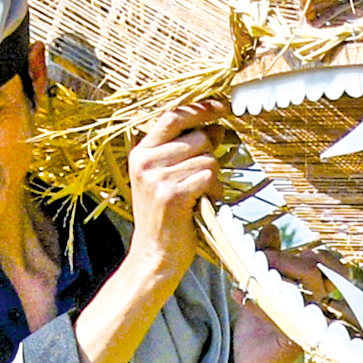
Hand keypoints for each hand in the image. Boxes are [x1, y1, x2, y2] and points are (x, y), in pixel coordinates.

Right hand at [124, 100, 226, 282]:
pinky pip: (208, 176)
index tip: (223, 107)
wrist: (154, 255)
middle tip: (202, 179)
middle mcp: (145, 162)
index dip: (201, 109)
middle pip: (198, 137)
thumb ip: (185, 150)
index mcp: (140, 153)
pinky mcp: (172, 195)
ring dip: (213, 178)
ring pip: (207, 158)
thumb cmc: (166, 216)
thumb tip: (215, 128)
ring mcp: (157, 178)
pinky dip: (213, 191)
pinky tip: (203, 204)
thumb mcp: (166, 178)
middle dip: (210, 155)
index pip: (173, 116)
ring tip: (200, 196)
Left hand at [229, 243, 323, 362]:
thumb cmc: (260, 326)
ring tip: (247, 274)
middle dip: (287, 260)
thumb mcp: (261, 285)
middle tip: (259, 259)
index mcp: (313, 292)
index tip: (269, 251)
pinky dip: (254, 302)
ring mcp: (308, 324)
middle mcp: (316, 307)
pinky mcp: (293, 340)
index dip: (302, 252)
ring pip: (302, 292)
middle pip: (317, 273)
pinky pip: (278, 315)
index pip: (326, 263)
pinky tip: (236, 293)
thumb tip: (272, 227)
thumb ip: (268, 256)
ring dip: (272, 278)